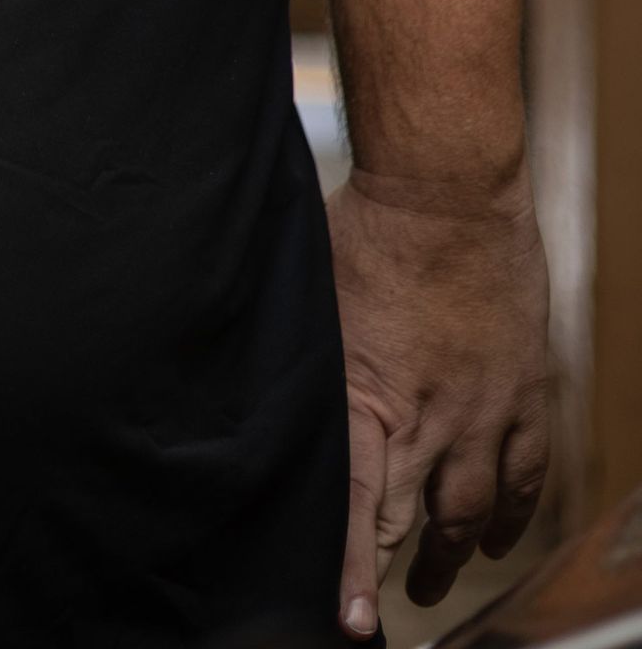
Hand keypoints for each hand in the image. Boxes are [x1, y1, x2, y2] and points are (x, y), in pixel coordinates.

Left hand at [329, 162, 549, 637]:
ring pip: (473, 511)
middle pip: (418, 520)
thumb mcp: (314, 300)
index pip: (358, 504)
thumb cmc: (366, 231)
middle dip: (398, 573)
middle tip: (379, 610)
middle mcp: (432, 418)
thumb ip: (306, 361)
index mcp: (370, 397)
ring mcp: (485, 411)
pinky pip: (524, 475)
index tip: (352, 621)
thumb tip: (271, 389)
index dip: (352, 568)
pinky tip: (499, 539)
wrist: (448, 190)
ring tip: (431, 579)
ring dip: (452, 554)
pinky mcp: (523, 392)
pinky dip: (513, 516)